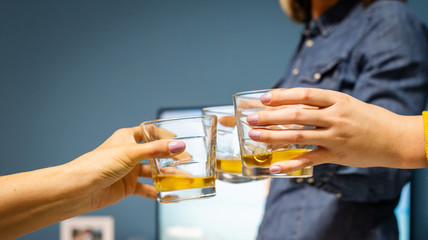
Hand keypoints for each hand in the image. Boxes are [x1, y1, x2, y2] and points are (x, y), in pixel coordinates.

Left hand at [65, 126, 185, 209]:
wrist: (81, 188)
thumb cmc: (98, 164)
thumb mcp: (131, 153)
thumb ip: (156, 150)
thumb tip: (179, 146)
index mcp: (127, 138)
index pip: (150, 133)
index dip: (165, 136)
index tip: (180, 141)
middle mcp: (129, 153)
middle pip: (155, 153)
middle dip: (171, 157)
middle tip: (188, 160)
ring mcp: (129, 170)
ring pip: (154, 171)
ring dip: (168, 175)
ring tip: (185, 178)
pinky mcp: (128, 186)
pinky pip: (147, 188)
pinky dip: (158, 191)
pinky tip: (170, 193)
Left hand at [246, 88, 426, 171]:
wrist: (395, 138)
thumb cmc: (368, 118)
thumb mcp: (346, 103)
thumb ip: (322, 105)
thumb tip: (291, 105)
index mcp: (337, 99)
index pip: (304, 94)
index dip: (282, 96)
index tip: (263, 98)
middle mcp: (334, 116)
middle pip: (296, 115)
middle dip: (270, 117)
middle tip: (251, 119)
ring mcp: (335, 136)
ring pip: (298, 136)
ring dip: (273, 136)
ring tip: (255, 136)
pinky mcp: (336, 155)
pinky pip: (309, 159)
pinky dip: (290, 163)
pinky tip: (275, 167)